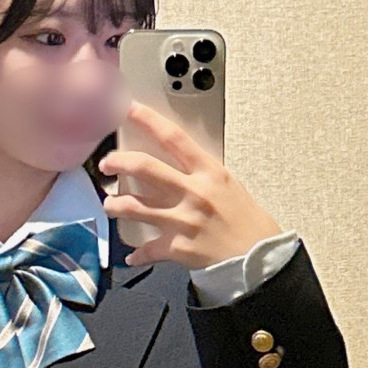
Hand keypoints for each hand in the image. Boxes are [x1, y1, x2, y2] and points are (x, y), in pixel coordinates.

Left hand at [98, 101, 285, 267]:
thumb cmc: (248, 222)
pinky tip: (132, 256)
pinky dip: (137, 254)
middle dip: (118, 162)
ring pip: (135, 207)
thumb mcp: (228, 186)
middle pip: (144, 168)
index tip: (128, 109)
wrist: (260, 258)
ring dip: (115, 205)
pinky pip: (147, 249)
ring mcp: (183, 220)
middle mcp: (193, 192)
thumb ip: (201, 175)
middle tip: (107, 163)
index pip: (173, 138)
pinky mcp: (178, 247)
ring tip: (110, 205)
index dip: (147, 120)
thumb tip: (176, 166)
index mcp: (209, 172)